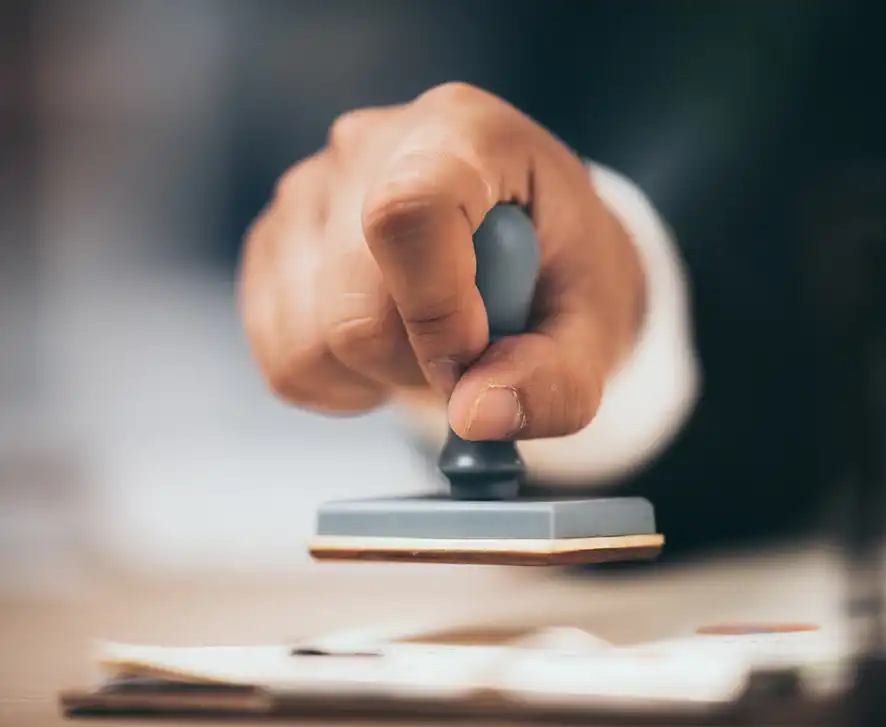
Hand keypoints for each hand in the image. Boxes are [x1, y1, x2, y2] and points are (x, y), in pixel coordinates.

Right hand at [239, 82, 643, 440]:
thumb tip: (475, 415)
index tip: (477, 356)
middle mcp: (366, 148)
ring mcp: (306, 195)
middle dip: (419, 366)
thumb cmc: (561, 274)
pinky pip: (282, 357)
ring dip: (378, 377)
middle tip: (468, 354)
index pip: (410, 212)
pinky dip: (339, 382)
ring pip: (309, 344)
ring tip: (426, 342)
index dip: (438, 311)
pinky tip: (383, 347)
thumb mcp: (596, 326)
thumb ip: (557, 377)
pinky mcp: (272, 245)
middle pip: (354, 310)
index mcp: (462, 133)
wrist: (521, 254)